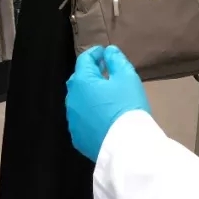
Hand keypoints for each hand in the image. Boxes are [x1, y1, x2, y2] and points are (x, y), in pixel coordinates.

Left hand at [66, 45, 150, 161]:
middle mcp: (71, 99)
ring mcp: (72, 120)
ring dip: (89, 95)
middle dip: (91, 73)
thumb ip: (116, 60)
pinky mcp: (77, 137)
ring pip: (79, 100)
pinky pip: (82, 119)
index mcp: (81, 82)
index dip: (95, 53)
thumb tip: (108, 51)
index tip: (105, 53)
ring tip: (105, 95)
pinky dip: (89, 113)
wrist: (126, 147)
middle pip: (79, 80)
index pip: (84, 60)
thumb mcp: (127, 78)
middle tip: (106, 72)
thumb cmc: (127, 107)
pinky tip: (102, 116)